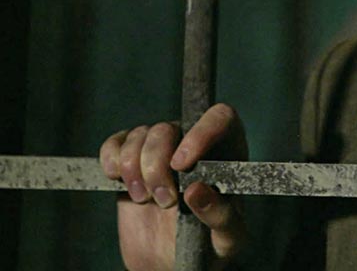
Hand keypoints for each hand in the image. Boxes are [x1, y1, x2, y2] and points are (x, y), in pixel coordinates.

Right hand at [99, 103, 248, 270]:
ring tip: (144, 199)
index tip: (182, 164)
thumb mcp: (227, 239)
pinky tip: (116, 179)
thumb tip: (196, 190)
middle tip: (164, 201)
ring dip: (134, 169)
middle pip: (169, 128)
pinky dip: (111, 158)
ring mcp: (159, 150)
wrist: (172, 262)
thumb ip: (221, 216)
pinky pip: (115, 143)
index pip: (220, 118)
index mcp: (226, 152)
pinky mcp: (130, 161)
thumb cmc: (209, 245)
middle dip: (157, 165)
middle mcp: (192, 142)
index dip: (201, 132)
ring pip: (141, 134)